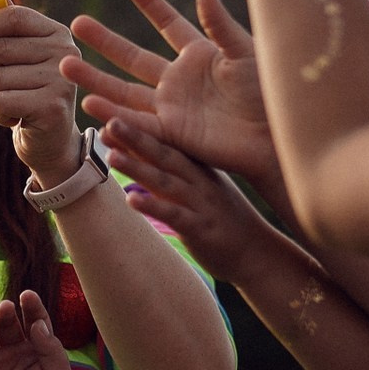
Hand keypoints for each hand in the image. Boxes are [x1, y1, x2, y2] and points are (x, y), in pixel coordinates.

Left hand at [0, 4, 82, 181]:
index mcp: (57, 33)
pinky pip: (1, 101)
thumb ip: (5, 28)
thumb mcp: (17, 59)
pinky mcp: (52, 107)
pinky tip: (12, 119)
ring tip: (3, 104)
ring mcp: (61, 80)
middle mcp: (64, 53)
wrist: (50, 142)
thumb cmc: (27, 94)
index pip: (12, 16)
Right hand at [65, 0, 278, 191]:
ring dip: (95, 79)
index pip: (168, 23)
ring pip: (124, 91)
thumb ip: (219, 23)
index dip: (150, 3)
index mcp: (200, 55)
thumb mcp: (245, 52)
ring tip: (64, 64)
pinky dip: (113, 115)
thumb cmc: (270, 94)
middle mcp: (179, 80)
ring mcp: (172, 107)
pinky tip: (89, 103)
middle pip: (133, 57)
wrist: (276, 137)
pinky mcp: (172, 133)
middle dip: (104, 41)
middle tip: (76, 22)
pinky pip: (136, 123)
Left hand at [98, 115, 281, 285]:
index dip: (141, 131)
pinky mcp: (201, 229)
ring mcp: (201, 203)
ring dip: (138, 168)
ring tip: (112, 156)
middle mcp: (200, 180)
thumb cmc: (223, 219)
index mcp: (200, 168)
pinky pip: (175, 216)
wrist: (258, 253)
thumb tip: (141, 159)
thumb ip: (174, 174)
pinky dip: (154, 206)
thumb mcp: (203, 190)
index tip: (112, 117)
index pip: (168, 144)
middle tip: (110, 120)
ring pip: (166, 182)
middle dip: (137, 138)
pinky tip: (132, 199)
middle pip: (165, 155)